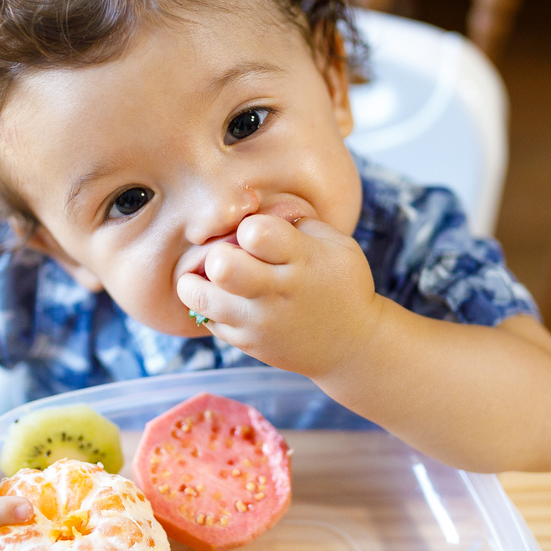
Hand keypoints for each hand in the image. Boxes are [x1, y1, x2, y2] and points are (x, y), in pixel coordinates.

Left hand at [176, 214, 383, 378]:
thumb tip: (254, 205)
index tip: (256, 235)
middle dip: (216, 254)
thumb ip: (296, 222)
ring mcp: (260, 322)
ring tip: (210, 276)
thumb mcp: (336, 245)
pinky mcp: (248, 343)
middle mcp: (278, 292)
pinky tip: (224, 298)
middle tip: (225, 256)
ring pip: (203, 297)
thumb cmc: (341, 284)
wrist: (353, 345)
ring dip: (197, 281)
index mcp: (303, 260)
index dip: (249, 226)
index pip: (256, 232)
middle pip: (222, 266)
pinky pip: (208, 320)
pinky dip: (208, 306)